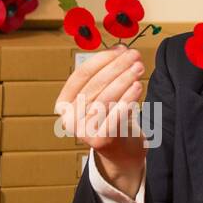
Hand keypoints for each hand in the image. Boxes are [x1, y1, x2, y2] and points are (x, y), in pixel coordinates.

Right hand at [55, 44, 145, 195]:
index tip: (120, 49)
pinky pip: (115, 115)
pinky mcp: (100, 141)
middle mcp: (68, 119)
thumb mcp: (104, 95)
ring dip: (124, 79)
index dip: (101, 60)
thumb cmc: (112, 118)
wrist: (121, 153)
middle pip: (94, 85)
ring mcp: (82, 132)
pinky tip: (138, 86)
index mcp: (63, 104)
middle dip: (116, 67)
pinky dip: (128, 98)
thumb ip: (107, 74)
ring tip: (138, 68)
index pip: (81, 75)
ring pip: (105, 98)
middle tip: (134, 56)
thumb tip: (120, 50)